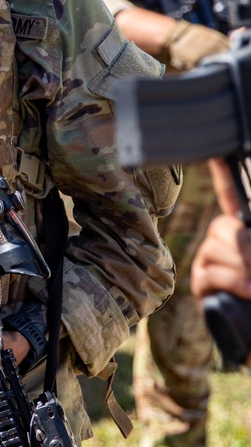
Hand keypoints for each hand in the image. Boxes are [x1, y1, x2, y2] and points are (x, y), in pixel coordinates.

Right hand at [190, 159, 250, 302]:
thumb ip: (248, 239)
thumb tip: (240, 230)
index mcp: (242, 230)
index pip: (229, 196)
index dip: (222, 175)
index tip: (216, 154)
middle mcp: (222, 241)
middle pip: (223, 226)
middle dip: (245, 244)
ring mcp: (208, 261)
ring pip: (216, 248)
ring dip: (244, 267)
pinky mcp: (200, 284)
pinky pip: (211, 272)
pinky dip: (233, 281)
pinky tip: (248, 291)